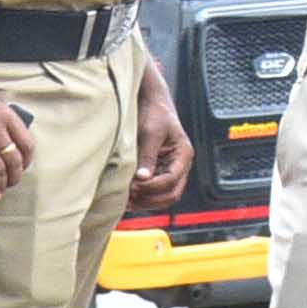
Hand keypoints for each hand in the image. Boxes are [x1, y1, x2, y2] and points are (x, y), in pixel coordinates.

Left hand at [132, 65, 192, 208]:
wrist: (150, 105)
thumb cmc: (153, 114)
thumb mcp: (150, 133)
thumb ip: (147, 156)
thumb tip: (142, 178)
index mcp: (183, 154)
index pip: (171, 180)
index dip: (151, 186)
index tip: (132, 184)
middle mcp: (179, 166)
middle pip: (171, 195)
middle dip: (149, 199)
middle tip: (127, 195)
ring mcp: (168, 171)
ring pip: (161, 198)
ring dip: (143, 202)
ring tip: (123, 199)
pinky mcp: (156, 174)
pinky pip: (152, 193)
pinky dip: (139, 198)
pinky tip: (123, 197)